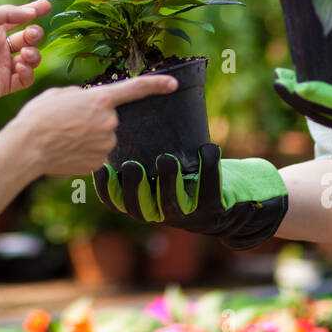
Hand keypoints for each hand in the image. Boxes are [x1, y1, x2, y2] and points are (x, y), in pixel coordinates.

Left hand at [0, 0, 50, 105]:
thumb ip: (7, 14)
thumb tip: (31, 12)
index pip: (19, 19)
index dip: (34, 12)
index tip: (48, 7)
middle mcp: (0, 47)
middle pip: (28, 38)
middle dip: (35, 34)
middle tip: (31, 34)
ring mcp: (3, 66)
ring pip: (31, 58)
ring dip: (34, 54)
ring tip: (25, 53)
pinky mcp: (4, 84)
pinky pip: (25, 78)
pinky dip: (28, 71)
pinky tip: (20, 66)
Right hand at [5, 74, 179, 177]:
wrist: (26, 147)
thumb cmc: (38, 117)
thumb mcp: (59, 94)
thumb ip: (81, 95)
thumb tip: (87, 103)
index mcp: (101, 100)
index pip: (136, 89)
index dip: (157, 85)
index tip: (174, 84)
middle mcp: (109, 123)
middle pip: (108, 119)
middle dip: (92, 119)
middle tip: (67, 122)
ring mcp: (105, 146)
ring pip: (101, 138)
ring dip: (87, 137)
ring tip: (63, 137)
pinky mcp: (98, 164)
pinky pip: (95, 155)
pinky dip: (82, 153)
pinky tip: (66, 151)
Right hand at [92, 144, 287, 249]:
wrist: (229, 206)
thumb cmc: (187, 178)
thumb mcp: (164, 170)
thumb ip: (143, 154)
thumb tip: (121, 114)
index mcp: (146, 205)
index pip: (118, 203)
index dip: (107, 190)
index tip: (102, 167)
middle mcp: (162, 215)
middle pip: (140, 209)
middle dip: (135, 188)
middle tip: (132, 164)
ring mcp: (188, 217)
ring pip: (172, 205)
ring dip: (168, 182)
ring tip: (167, 158)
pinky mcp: (214, 210)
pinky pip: (210, 189)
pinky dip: (210, 167)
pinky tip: (208, 147)